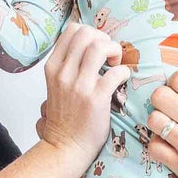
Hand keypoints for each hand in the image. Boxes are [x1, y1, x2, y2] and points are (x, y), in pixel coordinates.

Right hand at [39, 23, 128, 168]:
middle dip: (104, 39)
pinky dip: (124, 72)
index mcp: (53, 67)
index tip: (98, 48)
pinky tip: (122, 80)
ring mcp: (79, 86)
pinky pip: (116, 73)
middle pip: (86, 33)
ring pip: (99, 46)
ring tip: (116, 64)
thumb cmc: (65, 118)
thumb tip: (89, 45)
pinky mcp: (96, 99)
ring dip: (114, 50)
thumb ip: (68, 65)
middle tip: (110, 56)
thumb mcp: (57, 85)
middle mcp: (63, 73)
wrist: (65, 147)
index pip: (72, 30)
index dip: (91, 33)